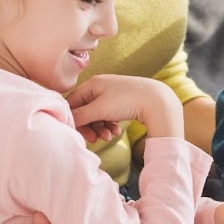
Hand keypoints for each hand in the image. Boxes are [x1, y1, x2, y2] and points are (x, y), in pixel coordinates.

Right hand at [68, 75, 182, 143]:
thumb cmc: (126, 101)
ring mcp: (112, 95)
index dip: (73, 119)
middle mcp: (101, 87)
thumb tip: (67, 121)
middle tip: (94, 139)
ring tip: (109, 137)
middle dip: (89, 127)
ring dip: (100, 129)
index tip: (77, 133)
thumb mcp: (100, 109)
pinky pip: (109, 117)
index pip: (73, 102)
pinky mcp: (122, 103)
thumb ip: (81, 115)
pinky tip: (117, 132)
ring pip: (98, 116)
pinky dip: (110, 126)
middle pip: (85, 111)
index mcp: (92, 84)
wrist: (157, 101)